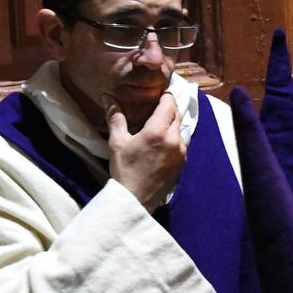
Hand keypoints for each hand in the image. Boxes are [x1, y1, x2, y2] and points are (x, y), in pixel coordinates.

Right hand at [105, 92, 185, 206]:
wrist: (135, 200)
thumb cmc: (124, 169)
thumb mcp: (117, 142)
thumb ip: (116, 117)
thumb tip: (109, 98)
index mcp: (158, 131)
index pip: (169, 103)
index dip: (165, 95)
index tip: (158, 92)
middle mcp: (175, 139)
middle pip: (177, 114)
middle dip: (168, 109)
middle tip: (155, 107)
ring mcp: (182, 152)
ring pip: (180, 129)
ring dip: (171, 124)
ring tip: (156, 125)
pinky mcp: (183, 163)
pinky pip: (181, 142)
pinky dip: (173, 138)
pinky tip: (161, 143)